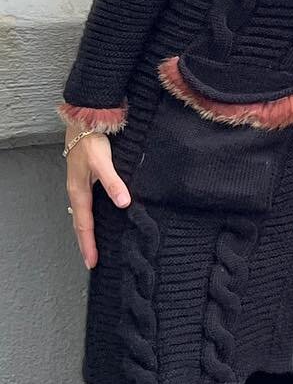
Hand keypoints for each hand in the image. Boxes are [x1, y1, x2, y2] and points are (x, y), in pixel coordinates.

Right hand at [65, 132, 130, 268]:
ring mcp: (81, 186)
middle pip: (81, 224)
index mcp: (79, 192)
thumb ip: (113, 182)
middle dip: (86, 243)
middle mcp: (78, 192)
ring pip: (83, 215)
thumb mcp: (102, 161)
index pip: (84, 225)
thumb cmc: (91, 140)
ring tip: (94, 246)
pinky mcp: (87, 179)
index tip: (92, 262)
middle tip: (92, 261)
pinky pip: (87, 204)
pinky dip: (91, 217)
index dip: (88, 244)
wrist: (85, 121)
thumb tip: (123, 203)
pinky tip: (100, 217)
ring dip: (88, 231)